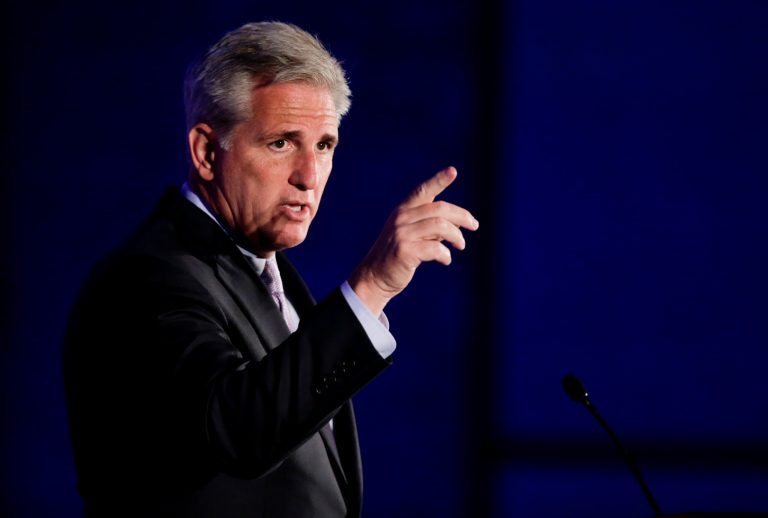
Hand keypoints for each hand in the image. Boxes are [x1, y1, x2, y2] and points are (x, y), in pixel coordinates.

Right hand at [348, 166, 478, 315]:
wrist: (375, 277)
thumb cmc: (397, 256)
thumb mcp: (411, 235)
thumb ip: (430, 227)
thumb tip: (456, 224)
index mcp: (403, 211)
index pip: (423, 191)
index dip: (438, 180)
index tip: (453, 171)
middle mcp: (401, 218)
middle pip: (439, 209)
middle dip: (461, 216)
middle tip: (474, 226)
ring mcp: (401, 234)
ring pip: (440, 226)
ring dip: (457, 236)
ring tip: (461, 245)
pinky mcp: (405, 251)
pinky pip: (435, 248)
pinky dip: (445, 254)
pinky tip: (446, 260)